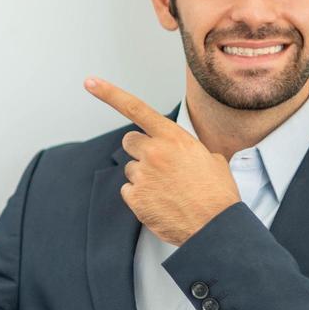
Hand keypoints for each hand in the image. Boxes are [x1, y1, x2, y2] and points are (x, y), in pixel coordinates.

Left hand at [83, 76, 240, 246]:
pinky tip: (160, 204)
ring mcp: (143, 175)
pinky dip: (140, 198)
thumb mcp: (212, 160)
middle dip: (140, 150)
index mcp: (173, 137)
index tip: (90, 82)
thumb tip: (187, 156)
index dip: (109, 94)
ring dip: (144, 177)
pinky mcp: (135, 198)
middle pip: (129, 141)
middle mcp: (154, 152)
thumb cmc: (218, 195)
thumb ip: (190, 150)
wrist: (216, 227)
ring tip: (168, 191)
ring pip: (131, 169)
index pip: (136, 108)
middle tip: (159, 165)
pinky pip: (128, 191)